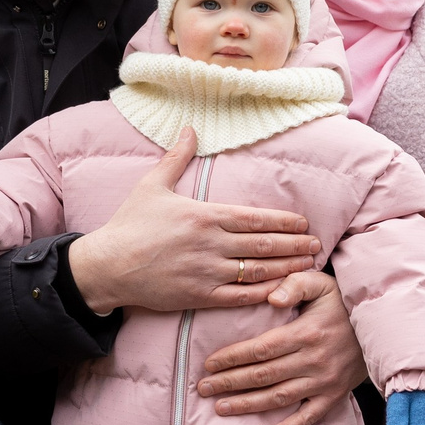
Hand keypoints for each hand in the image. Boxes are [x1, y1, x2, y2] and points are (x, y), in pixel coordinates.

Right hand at [66, 127, 320, 313]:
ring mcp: (206, 272)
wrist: (107, 266)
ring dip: (286, 268)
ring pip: (257, 271)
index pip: (255, 218)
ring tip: (308, 265)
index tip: (303, 223)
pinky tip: (281, 290)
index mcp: (204, 216)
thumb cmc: (129, 224)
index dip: (283, 222)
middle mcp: (210, 244)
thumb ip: (177, 158)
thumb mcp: (152, 186)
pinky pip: (239, 296)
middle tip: (317, 245)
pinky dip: (263, 294)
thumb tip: (189, 127)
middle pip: (263, 245)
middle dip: (294, 245)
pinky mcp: (199, 296)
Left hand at [200, 269, 369, 424]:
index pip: (261, 349)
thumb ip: (294, 284)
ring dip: (248, 405)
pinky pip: (308, 418)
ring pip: (279, 398)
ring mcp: (324, 382)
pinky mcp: (333, 397)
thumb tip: (271, 298)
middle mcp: (314, 360)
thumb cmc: (342, 302)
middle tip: (203, 388)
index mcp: (306, 332)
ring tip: (220, 408)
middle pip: (263, 375)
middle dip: (230, 382)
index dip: (232, 357)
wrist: (381, 326)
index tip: (209, 364)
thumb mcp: (321, 282)